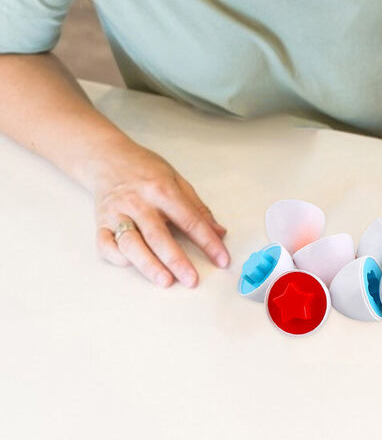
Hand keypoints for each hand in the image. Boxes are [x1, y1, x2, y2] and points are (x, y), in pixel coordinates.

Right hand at [85, 138, 230, 287]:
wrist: (108, 158)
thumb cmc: (145, 169)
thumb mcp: (176, 179)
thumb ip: (197, 208)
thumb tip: (219, 232)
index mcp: (162, 189)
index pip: (190, 220)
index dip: (208, 242)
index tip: (221, 259)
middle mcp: (138, 202)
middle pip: (159, 236)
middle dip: (177, 260)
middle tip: (192, 279)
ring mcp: (117, 214)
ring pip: (132, 244)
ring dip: (149, 265)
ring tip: (166, 281)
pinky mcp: (100, 224)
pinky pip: (107, 246)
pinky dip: (119, 258)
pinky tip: (134, 265)